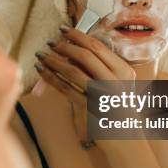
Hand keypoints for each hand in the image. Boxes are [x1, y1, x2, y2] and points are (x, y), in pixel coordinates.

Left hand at [34, 26, 134, 147]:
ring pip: (73, 71)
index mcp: (124, 70)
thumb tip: (73, 50)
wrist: (126, 138)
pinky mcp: (90, 108)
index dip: (78, 35)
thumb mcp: (120, 84)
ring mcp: (102, 95)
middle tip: (50, 42)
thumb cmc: (119, 107)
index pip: (98, 46)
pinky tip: (42, 72)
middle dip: (64, 46)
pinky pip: (66, 89)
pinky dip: (52, 79)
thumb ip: (103, 68)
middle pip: (85, 55)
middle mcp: (115, 80)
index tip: (63, 29)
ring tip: (41, 56)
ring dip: (54, 61)